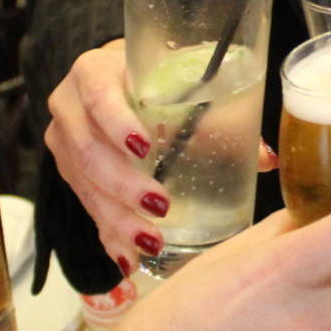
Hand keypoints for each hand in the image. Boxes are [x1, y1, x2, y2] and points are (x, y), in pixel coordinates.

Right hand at [44, 40, 276, 273]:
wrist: (115, 78)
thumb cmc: (155, 76)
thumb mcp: (181, 81)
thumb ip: (221, 114)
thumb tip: (265, 160)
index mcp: (96, 72)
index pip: (98, 96)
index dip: (118, 123)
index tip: (144, 147)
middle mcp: (70, 105)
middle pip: (89, 150)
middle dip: (124, 185)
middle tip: (161, 207)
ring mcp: (65, 141)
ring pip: (85, 185)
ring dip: (118, 219)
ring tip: (151, 242)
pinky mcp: (69, 170)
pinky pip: (86, 205)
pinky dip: (109, 233)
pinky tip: (128, 258)